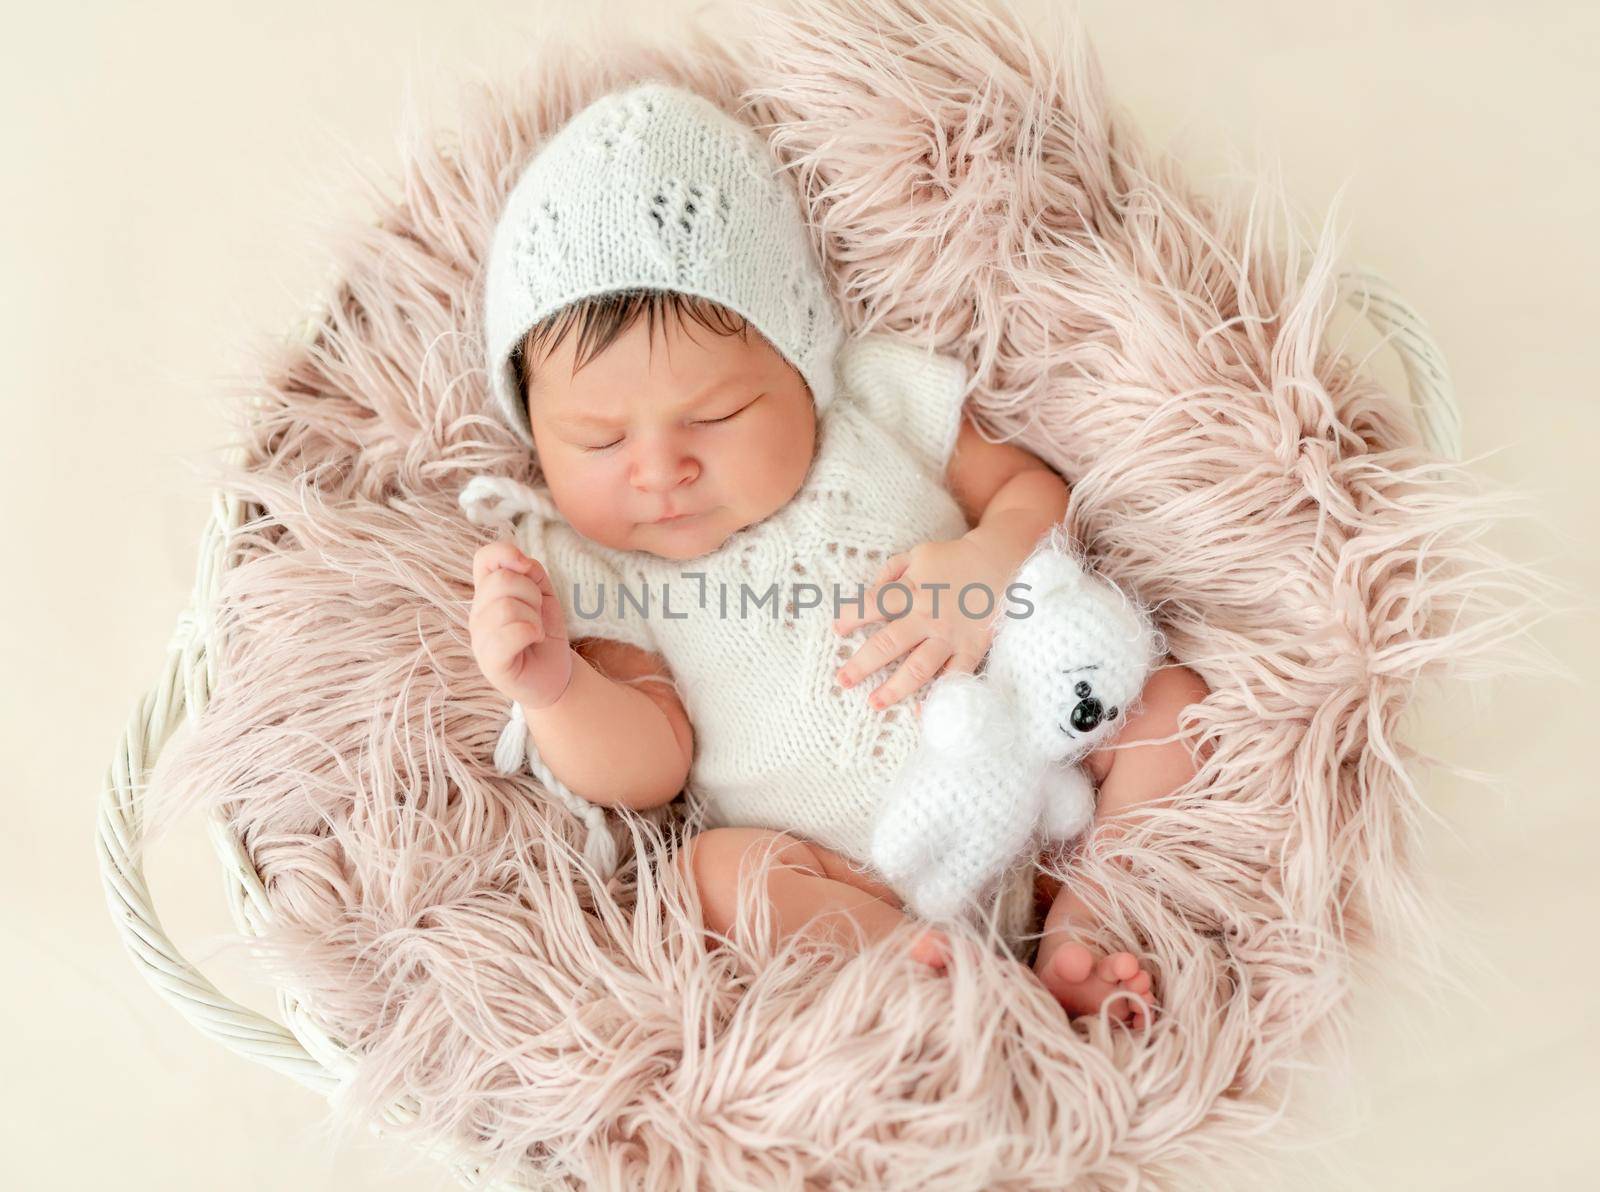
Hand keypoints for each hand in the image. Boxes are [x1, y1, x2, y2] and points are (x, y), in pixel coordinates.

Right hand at [468, 539, 574, 708]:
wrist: (554, 675)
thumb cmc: (544, 633)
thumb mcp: (544, 595)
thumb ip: (532, 572)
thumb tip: (521, 561)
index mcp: (488, 593)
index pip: (484, 558)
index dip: (505, 553)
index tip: (526, 567)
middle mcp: (478, 613)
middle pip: (501, 580)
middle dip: (532, 593)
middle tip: (537, 613)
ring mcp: (480, 639)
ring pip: (507, 606)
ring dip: (534, 617)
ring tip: (535, 630)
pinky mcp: (490, 662)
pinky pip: (510, 633)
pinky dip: (531, 632)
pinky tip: (533, 640)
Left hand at [832, 531, 1017, 709]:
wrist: (1001, 561)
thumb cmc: (954, 559)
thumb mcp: (918, 554)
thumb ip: (890, 570)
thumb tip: (870, 591)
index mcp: (912, 590)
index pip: (872, 604)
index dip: (851, 616)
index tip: (837, 630)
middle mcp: (927, 616)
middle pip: (888, 643)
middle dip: (862, 664)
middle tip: (843, 680)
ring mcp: (949, 636)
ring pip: (918, 668)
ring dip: (894, 688)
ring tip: (874, 703)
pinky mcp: (971, 649)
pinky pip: (954, 676)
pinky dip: (940, 696)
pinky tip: (923, 712)